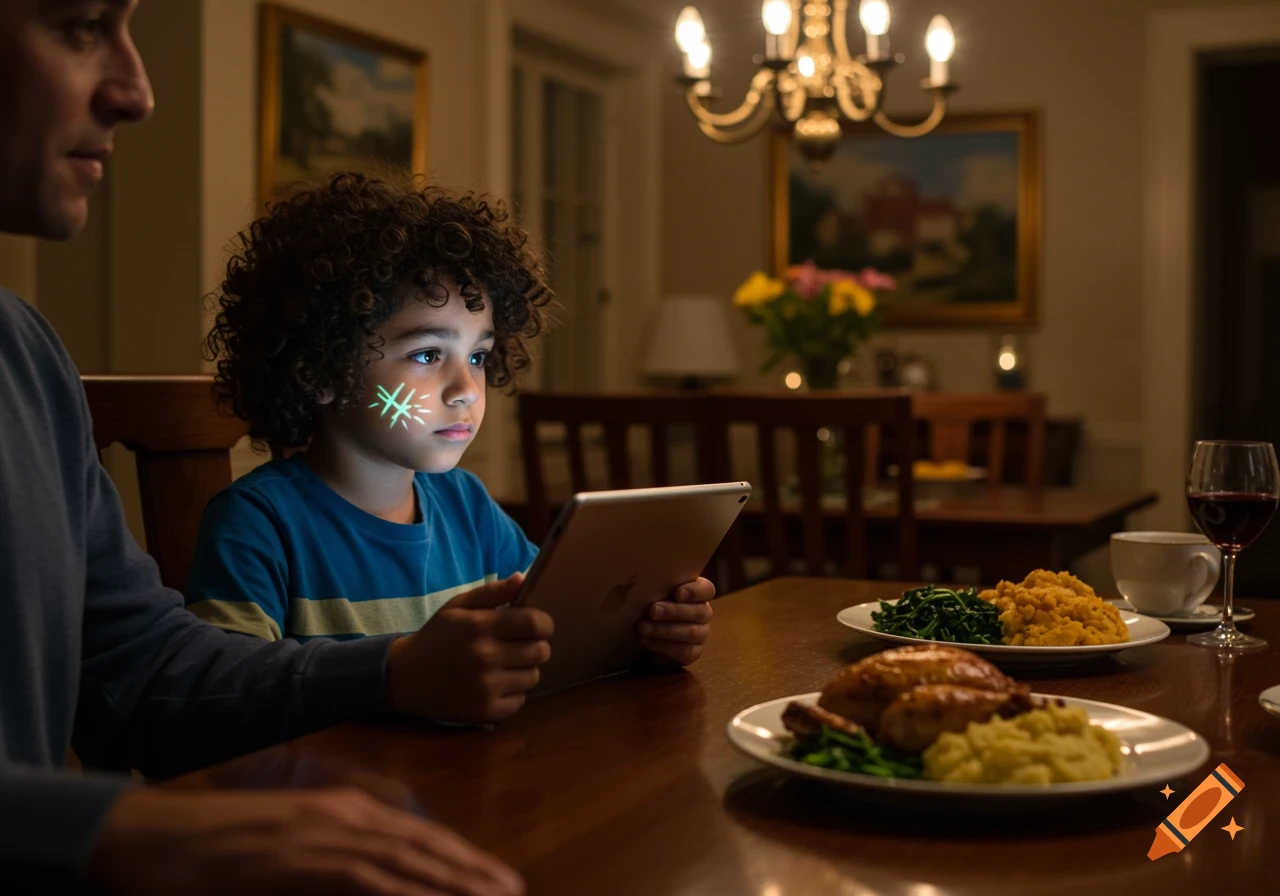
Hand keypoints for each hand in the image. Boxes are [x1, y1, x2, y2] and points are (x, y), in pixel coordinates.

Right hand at [88, 787, 523, 895]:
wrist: (148, 834)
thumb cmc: (215, 842)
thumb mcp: (287, 841)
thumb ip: (333, 850)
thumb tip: (372, 871)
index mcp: (342, 809)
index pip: (418, 833)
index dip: (461, 856)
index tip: (496, 876)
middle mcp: (342, 815)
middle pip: (423, 845)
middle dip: (472, 870)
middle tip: (514, 890)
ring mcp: (321, 835)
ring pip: (404, 861)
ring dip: (453, 882)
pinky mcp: (297, 861)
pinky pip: (364, 880)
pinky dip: (404, 892)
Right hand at [387, 574, 552, 722]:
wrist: (406, 676)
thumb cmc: (438, 635)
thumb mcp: (458, 606)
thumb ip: (492, 592)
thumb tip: (523, 579)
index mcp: (480, 626)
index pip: (536, 623)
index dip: (543, 624)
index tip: (536, 626)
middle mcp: (485, 656)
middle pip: (541, 651)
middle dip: (535, 646)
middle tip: (518, 646)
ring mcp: (486, 687)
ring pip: (533, 676)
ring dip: (524, 670)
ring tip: (503, 665)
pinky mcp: (485, 711)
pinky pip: (521, 700)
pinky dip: (513, 692)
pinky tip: (495, 684)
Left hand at [637, 577, 714, 666]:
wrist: (643, 632)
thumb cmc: (648, 605)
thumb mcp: (653, 592)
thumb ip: (656, 585)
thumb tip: (642, 580)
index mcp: (697, 593)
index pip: (706, 589)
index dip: (694, 591)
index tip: (677, 593)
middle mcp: (703, 612)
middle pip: (699, 611)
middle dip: (673, 611)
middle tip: (652, 611)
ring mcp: (701, 633)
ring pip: (691, 632)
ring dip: (665, 630)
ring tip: (643, 628)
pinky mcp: (693, 652)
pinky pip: (685, 651)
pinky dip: (664, 646)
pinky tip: (647, 641)